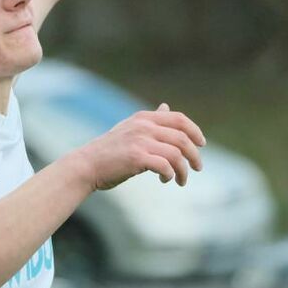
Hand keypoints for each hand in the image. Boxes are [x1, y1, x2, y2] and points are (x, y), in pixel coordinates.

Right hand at [74, 103, 205, 190]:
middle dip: (194, 155)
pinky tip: (165, 180)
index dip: (195, 131)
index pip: (179, 119)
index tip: (201, 144)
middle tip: (198, 168)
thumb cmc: (109, 150)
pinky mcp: (136, 157)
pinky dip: (170, 175)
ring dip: (183, 170)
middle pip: (182, 138)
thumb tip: (166, 107)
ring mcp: (139, 141)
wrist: (86, 165)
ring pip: (176, 154)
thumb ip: (151, 121)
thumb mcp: (131, 128)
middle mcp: (143, 126)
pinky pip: (165, 165)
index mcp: (143, 117)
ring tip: (181, 180)